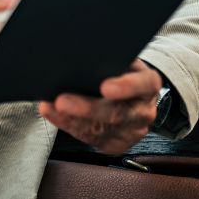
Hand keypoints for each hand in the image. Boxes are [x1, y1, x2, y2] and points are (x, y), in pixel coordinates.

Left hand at [38, 59, 160, 154]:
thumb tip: (81, 53)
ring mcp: (132, 131)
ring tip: (50, 108)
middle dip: (86, 108)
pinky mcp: (117, 144)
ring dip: (71, 120)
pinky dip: (69, 126)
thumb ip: (109, 58)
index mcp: (148, 84)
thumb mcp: (122, 60)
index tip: (105, 87)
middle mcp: (143, 110)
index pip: (142, 84)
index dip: (125, 87)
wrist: (131, 96)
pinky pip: (92, 139)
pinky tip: (55, 116)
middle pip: (116, 113)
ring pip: (100, 129)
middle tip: (62, 101)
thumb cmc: (120, 71)